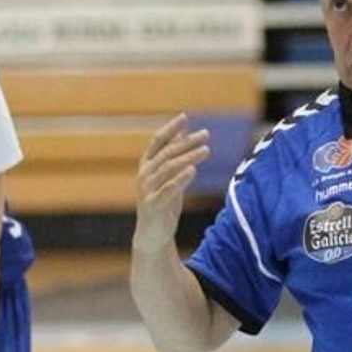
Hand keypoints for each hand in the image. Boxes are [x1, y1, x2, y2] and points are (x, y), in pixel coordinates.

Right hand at [134, 113, 211, 250]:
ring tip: (206, 150)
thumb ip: (174, 157)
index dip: (171, 129)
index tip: (185, 117)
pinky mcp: (153, 204)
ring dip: (188, 157)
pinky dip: (181, 178)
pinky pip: (168, 188)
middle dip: (187, 142)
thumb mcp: (169, 177)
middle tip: (206, 134)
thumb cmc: (163, 203)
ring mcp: (147, 189)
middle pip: (167, 153)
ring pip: (169, 168)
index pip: (158, 142)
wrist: (153, 234)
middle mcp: (145, 174)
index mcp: (147, 165)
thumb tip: (182, 134)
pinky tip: (193, 170)